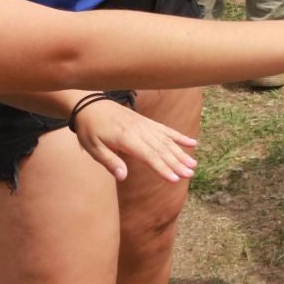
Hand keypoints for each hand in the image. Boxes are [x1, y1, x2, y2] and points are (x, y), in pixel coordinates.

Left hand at [72, 98, 198, 182]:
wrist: (91, 105)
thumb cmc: (90, 129)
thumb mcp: (93, 148)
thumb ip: (109, 162)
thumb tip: (123, 177)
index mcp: (126, 139)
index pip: (149, 156)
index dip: (163, 168)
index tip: (175, 179)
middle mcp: (140, 131)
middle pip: (162, 149)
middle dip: (177, 163)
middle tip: (190, 174)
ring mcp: (146, 125)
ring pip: (167, 141)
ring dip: (181, 153)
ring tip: (193, 164)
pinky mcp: (147, 122)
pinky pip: (166, 130)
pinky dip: (179, 137)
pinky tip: (192, 143)